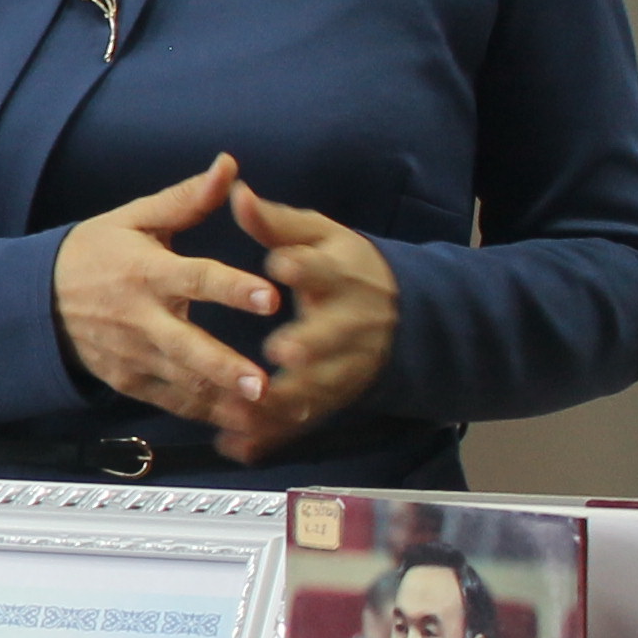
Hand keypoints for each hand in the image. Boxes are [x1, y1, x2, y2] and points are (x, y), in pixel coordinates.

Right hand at [53, 152, 276, 429]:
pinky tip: (241, 426)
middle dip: (224, 367)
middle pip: (187, 345)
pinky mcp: (128, 380)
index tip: (270, 298)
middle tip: (263, 385)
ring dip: (224, 400)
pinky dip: (204, 415)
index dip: (232, 288)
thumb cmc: (95, 253)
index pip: (196, 279)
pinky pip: (171, 401)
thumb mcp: (134, 220)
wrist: (36, 300)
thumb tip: (230, 165)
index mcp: (147, 271)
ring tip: (265, 415)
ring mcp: (132, 354)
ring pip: (183, 383)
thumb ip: (187, 200)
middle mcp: (141, 317)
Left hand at [212, 180, 397, 462]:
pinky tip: (236, 446)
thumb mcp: (320, 236)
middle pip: (332, 336)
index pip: (325, 269)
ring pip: (317, 387)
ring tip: (246, 408)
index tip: (283, 263)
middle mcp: (349, 324)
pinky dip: (270, 436)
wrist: (402, 314)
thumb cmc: (346, 267)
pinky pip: (302, 420)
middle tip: (283, 350)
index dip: (306, 266)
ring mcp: (344, 365)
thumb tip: (236, 190)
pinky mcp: (333, 397)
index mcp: (341, 276)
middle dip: (312, 344)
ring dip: (284, 400)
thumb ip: (276, 222)